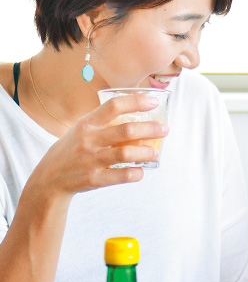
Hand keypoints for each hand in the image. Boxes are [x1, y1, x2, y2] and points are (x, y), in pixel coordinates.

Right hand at [27, 94, 169, 198]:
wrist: (49, 177)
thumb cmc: (73, 148)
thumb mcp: (81, 129)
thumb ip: (103, 121)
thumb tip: (137, 110)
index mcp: (86, 124)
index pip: (113, 106)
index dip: (136, 102)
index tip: (154, 101)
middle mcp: (88, 140)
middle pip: (125, 131)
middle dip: (150, 129)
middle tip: (164, 129)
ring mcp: (91, 160)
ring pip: (125, 154)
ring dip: (146, 152)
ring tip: (156, 151)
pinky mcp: (94, 179)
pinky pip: (122, 176)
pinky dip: (136, 173)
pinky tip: (142, 170)